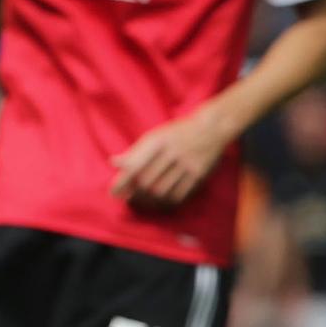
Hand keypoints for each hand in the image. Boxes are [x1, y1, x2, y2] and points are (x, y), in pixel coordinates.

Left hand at [109, 113, 227, 204]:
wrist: (211, 127)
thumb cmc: (177, 133)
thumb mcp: (156, 136)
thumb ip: (135, 151)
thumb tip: (114, 163)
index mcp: (158, 140)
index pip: (135, 165)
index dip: (122, 182)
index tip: (114, 193)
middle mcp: (172, 151)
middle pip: (147, 181)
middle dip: (135, 192)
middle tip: (129, 197)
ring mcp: (186, 162)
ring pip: (162, 190)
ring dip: (150, 198)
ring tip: (144, 199)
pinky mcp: (198, 172)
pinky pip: (179, 193)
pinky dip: (168, 199)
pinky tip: (162, 198)